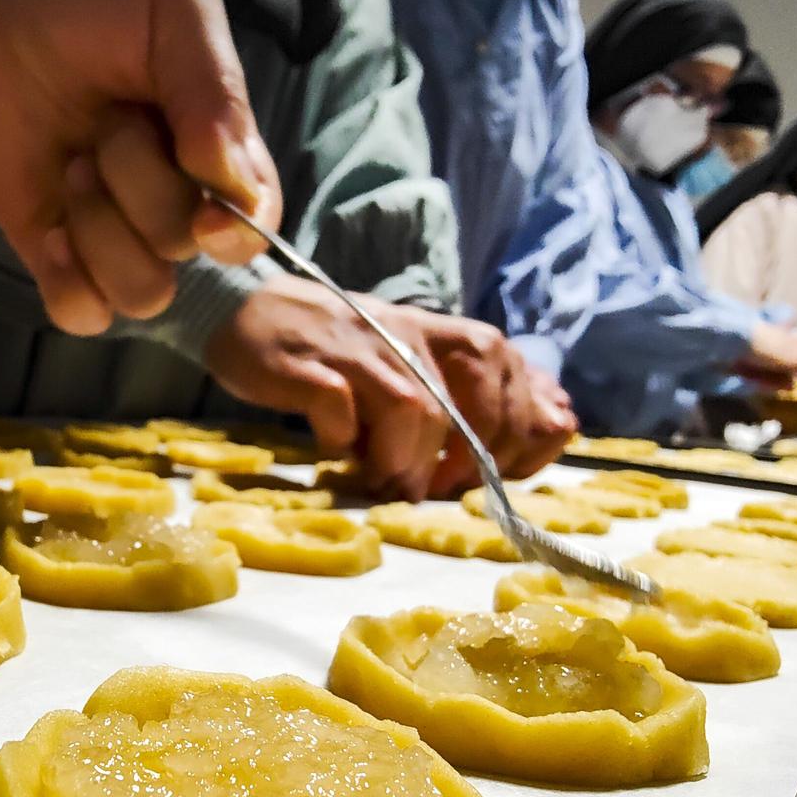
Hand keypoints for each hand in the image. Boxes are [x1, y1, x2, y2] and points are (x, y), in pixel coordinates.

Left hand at [0, 0, 281, 334]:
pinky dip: (71, 283)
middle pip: (185, 247)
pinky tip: (49, 229)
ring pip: (142, 292)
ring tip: (72, 165)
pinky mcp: (50, 247)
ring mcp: (109, 226)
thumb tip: (234, 183)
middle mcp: (172, 195)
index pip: (254, 223)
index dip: (237, 232)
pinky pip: (82, 312)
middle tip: (105, 120)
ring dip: (104, 233)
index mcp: (217, 144)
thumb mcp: (171, 8)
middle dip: (142, 185)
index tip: (207, 214)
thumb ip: (214, 89)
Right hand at [205, 276, 567, 499]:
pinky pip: (340, 409)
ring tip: (389, 483)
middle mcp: (402, 333)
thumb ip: (465, 388)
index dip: (517, 421)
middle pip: (465, 395)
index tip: (501, 469)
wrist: (246, 308)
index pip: (504, 363)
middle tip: (440, 488)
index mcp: (433, 330)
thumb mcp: (404, 357)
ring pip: (412, 408)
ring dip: (407, 460)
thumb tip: (550, 423)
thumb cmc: (334, 349)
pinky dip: (345, 442)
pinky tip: (337, 453)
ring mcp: (355, 348)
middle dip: (466, 455)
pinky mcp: (306, 368)